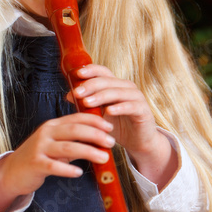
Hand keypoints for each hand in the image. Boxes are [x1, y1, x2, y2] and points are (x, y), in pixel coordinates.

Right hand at [0, 112, 114, 211]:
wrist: (13, 171)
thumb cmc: (40, 156)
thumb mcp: (56, 144)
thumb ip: (74, 140)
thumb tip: (100, 140)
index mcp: (53, 125)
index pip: (77, 118)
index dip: (95, 121)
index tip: (110, 127)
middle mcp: (46, 133)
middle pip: (74, 130)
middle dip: (95, 135)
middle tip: (111, 142)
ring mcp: (40, 148)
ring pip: (67, 147)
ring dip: (88, 151)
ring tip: (104, 158)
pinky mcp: (35, 164)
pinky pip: (54, 166)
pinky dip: (67, 169)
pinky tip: (79, 172)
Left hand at [67, 64, 177, 188]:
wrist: (138, 141)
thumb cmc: (117, 125)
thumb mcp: (98, 113)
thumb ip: (86, 102)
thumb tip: (68, 94)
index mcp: (115, 85)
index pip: (102, 71)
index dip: (91, 70)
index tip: (77, 74)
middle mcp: (126, 87)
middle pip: (107, 81)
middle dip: (90, 86)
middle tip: (77, 93)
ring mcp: (136, 97)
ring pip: (117, 92)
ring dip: (101, 96)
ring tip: (87, 102)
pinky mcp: (143, 110)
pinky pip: (131, 106)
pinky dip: (119, 107)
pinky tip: (109, 111)